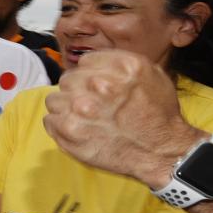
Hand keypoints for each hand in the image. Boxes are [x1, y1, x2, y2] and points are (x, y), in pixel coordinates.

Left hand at [43, 50, 202, 188]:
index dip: (90, 75)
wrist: (162, 151)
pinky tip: (79, 130)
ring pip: (55, 99)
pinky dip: (60, 125)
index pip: (85, 62)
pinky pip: (50, 120)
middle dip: (77, 91)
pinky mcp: (70, 129)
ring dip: (66, 108)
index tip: (96, 87)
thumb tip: (89, 63)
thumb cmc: (158, 115)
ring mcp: (82, 108)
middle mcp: (100, 84)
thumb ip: (118, 63)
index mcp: (121, 67)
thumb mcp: (151, 74)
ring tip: (84, 119)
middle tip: (91, 106)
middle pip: (68, 79)